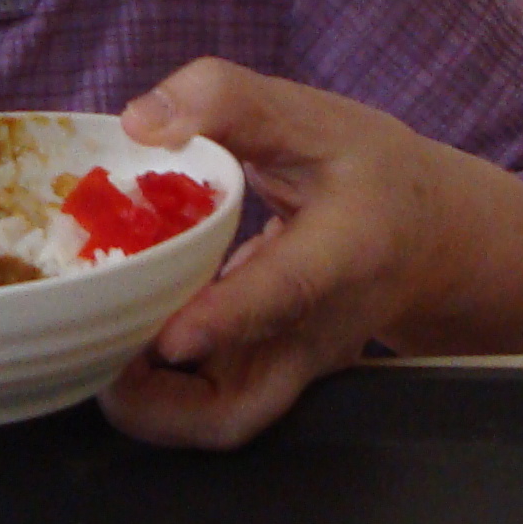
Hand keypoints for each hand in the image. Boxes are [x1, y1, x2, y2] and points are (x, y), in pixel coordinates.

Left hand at [102, 60, 522, 450]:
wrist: (432, 237)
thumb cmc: (370, 172)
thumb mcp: (313, 116)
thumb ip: (228, 101)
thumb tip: (137, 123)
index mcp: (346, 251)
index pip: (288, 291)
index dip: (227, 317)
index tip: (169, 335)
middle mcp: (319, 332)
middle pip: (240, 408)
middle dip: (155, 402)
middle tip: (90, 348)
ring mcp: (295, 367)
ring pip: (219, 422)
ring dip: (147, 405)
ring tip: (91, 346)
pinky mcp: (274, 376)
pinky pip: (211, 406)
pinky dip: (157, 391)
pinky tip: (118, 338)